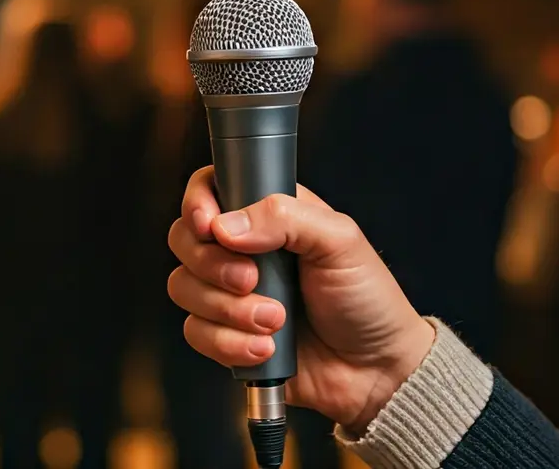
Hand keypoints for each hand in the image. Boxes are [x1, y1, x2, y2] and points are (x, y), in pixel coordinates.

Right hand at [167, 166, 435, 433]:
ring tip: (274, 320)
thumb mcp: (341, 241)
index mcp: (268, 215)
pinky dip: (229, 342)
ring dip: (228, 309)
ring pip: (183, 287)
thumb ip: (286, 218)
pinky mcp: (225, 335)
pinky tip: (267, 346)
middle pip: (184, 239)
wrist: (375, 370)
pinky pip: (196, 332)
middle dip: (212, 264)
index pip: (210, 188)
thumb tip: (227, 225)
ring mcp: (230, 294)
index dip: (198, 203)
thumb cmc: (367, 299)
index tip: (208, 224)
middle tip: (252, 279)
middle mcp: (242, 250)